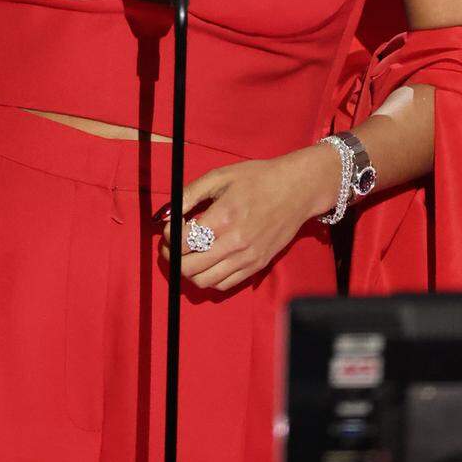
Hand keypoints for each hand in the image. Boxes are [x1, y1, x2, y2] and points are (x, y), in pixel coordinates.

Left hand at [158, 142, 342, 292]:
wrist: (296, 190)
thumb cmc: (257, 179)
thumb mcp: (220, 176)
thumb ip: (189, 195)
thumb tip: (165, 214)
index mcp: (223, 217)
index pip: (183, 241)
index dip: (168, 238)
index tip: (168, 229)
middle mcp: (235, 242)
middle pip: (189, 266)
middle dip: (172, 257)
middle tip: (170, 245)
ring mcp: (247, 257)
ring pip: (204, 281)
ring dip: (188, 271)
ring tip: (187, 255)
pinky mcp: (257, 266)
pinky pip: (223, 285)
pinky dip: (208, 278)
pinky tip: (207, 262)